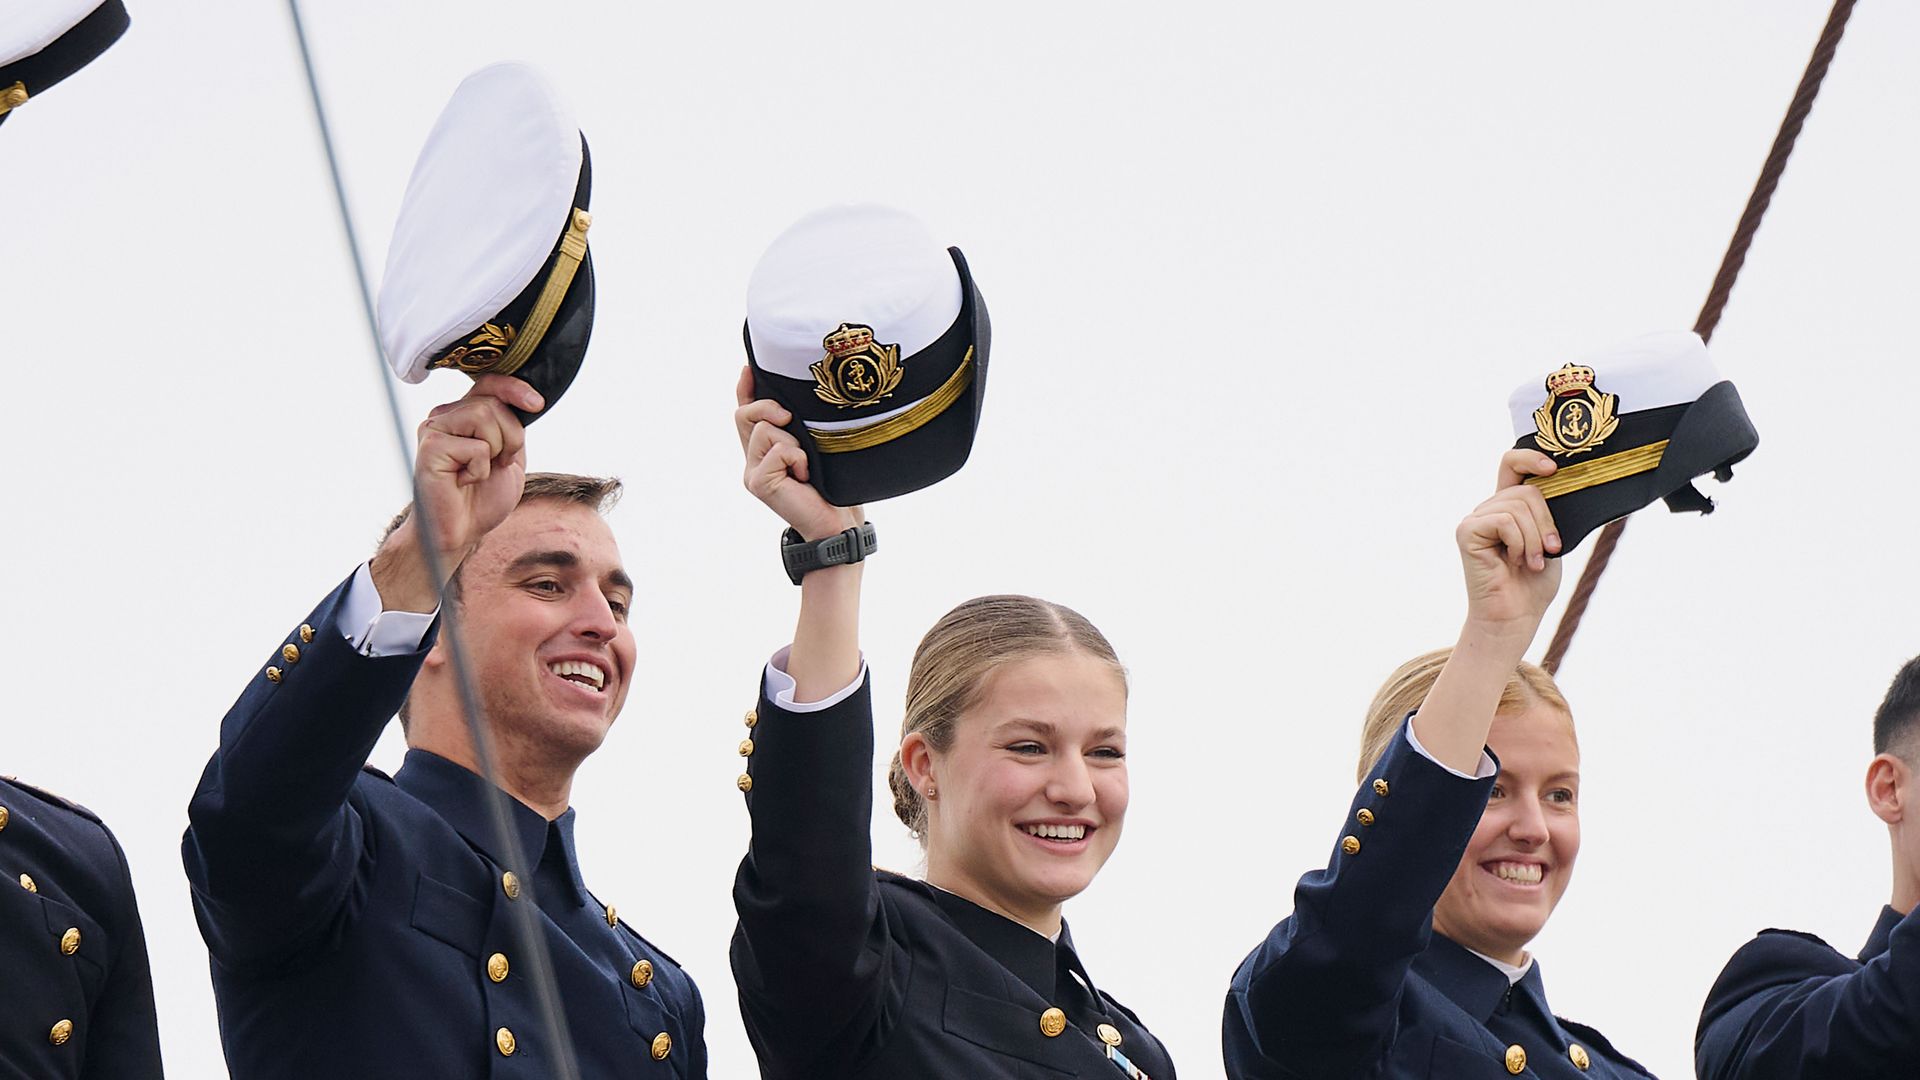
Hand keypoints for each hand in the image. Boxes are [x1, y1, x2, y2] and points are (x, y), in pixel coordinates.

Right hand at [373, 375, 541, 609]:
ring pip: (484, 416)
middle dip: (511, 436)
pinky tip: (463, 482)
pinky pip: (475, 447)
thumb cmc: (482, 497)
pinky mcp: (430, 447)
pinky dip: (479, 470)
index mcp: (462, 413)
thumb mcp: (509, 455)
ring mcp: (434, 429)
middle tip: (499, 464)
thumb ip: (512, 426)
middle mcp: (444, 415)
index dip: (515, 388)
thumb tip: (527, 400)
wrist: (460, 531)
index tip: (537, 404)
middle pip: (493, 403)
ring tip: (479, 472)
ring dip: (496, 451)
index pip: (489, 384)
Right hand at [734, 366, 861, 540]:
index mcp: (764, 449)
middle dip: (768, 407)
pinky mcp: (757, 482)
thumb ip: (799, 427)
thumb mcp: (816, 446)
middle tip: (790, 418)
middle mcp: (753, 459)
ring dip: (793, 441)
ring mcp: (752, 472)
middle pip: (745, 414)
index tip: (749, 367)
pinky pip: (776, 450)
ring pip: (765, 430)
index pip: (746, 412)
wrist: (836, 521)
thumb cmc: (832, 485)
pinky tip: (804, 475)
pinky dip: (796, 457)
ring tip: (806, 464)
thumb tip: (794, 401)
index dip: (745, 388)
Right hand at [1456, 449, 1562, 641]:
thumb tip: (1563, 486)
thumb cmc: (1533, 584)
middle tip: (1549, 549)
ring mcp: (1475, 520)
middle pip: (1527, 490)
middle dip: (1546, 522)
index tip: (1554, 469)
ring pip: (1519, 505)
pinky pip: (1505, 521)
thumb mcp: (1550, 540)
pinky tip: (1517, 561)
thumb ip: (1547, 513)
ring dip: (1535, 538)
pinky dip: (1520, 542)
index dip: (1531, 457)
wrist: (1515, 616)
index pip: (1511, 464)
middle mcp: (1488, 509)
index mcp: (1508, 507)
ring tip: (1532, 562)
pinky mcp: (1467, 532)